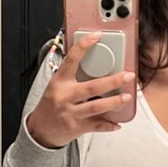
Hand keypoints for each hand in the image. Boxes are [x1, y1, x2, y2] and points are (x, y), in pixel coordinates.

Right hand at [26, 32, 134, 148]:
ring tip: (127, 97)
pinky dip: (108, 125)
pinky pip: (96, 126)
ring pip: (96, 107)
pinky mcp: (76, 127)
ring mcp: (71, 113)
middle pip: (92, 87)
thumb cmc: (51, 105)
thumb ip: (72, 75)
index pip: (71, 60)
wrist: (40, 130)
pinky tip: (117, 123)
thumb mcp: (56, 86)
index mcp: (59, 82)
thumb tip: (94, 61)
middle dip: (112, 81)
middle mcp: (65, 97)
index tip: (96, 36)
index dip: (83, 47)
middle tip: (127, 75)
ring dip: (114, 102)